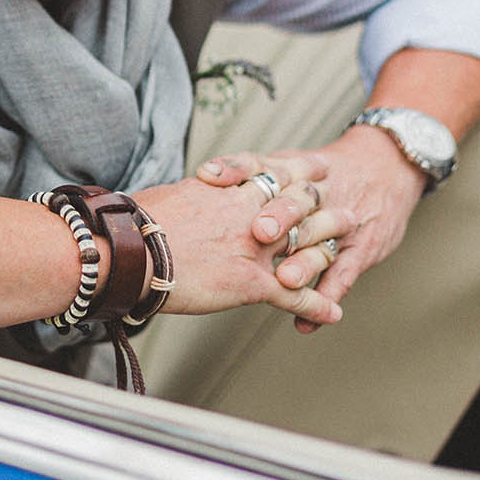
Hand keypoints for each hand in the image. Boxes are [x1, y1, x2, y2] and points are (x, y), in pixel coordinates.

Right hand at [127, 176, 350, 327]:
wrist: (131, 250)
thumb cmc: (140, 223)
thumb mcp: (175, 195)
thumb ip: (197, 195)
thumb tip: (195, 194)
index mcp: (231, 191)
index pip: (276, 174)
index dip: (301, 171)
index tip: (318, 166)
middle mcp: (251, 215)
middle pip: (302, 207)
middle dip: (327, 211)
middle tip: (348, 211)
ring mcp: (256, 250)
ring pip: (307, 248)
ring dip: (330, 253)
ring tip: (347, 253)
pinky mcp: (252, 283)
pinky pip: (294, 296)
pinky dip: (316, 306)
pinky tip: (332, 313)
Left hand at [196, 124, 427, 330]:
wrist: (387, 167)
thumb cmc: (324, 173)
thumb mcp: (292, 161)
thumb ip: (250, 172)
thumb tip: (202, 180)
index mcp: (294, 171)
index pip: (261, 164)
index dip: (237, 169)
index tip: (210, 177)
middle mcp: (318, 195)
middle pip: (297, 201)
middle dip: (279, 215)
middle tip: (260, 230)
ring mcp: (341, 222)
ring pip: (322, 240)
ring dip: (304, 262)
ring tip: (286, 279)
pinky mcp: (361, 249)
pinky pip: (343, 276)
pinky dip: (325, 298)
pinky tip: (306, 321)